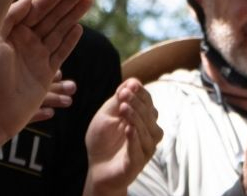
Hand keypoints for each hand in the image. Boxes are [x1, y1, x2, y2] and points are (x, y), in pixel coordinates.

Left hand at [0, 0, 92, 142]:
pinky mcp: (46, 73)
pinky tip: (79, 27)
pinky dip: (70, 40)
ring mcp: (37, 57)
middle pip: (52, 15)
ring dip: (74, 14)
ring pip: (60, 30)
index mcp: (12, 31)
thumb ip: (10, 17)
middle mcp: (25, 41)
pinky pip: (61, 52)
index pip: (38, 6)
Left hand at [84, 78, 162, 194]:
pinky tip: (128, 128)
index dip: (141, 93)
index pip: (148, 103)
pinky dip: (134, 138)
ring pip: (149, 132)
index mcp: (143, 119)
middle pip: (150, 115)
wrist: (96, 166)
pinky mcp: (137, 163)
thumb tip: (132, 81)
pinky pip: (139, 150)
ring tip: (123, 108)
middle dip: (138, 103)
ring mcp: (145, 149)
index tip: (131, 85)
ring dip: (137, 118)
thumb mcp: (106, 115)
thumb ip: (118, 100)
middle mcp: (149, 133)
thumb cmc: (103, 139)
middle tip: (124, 95)